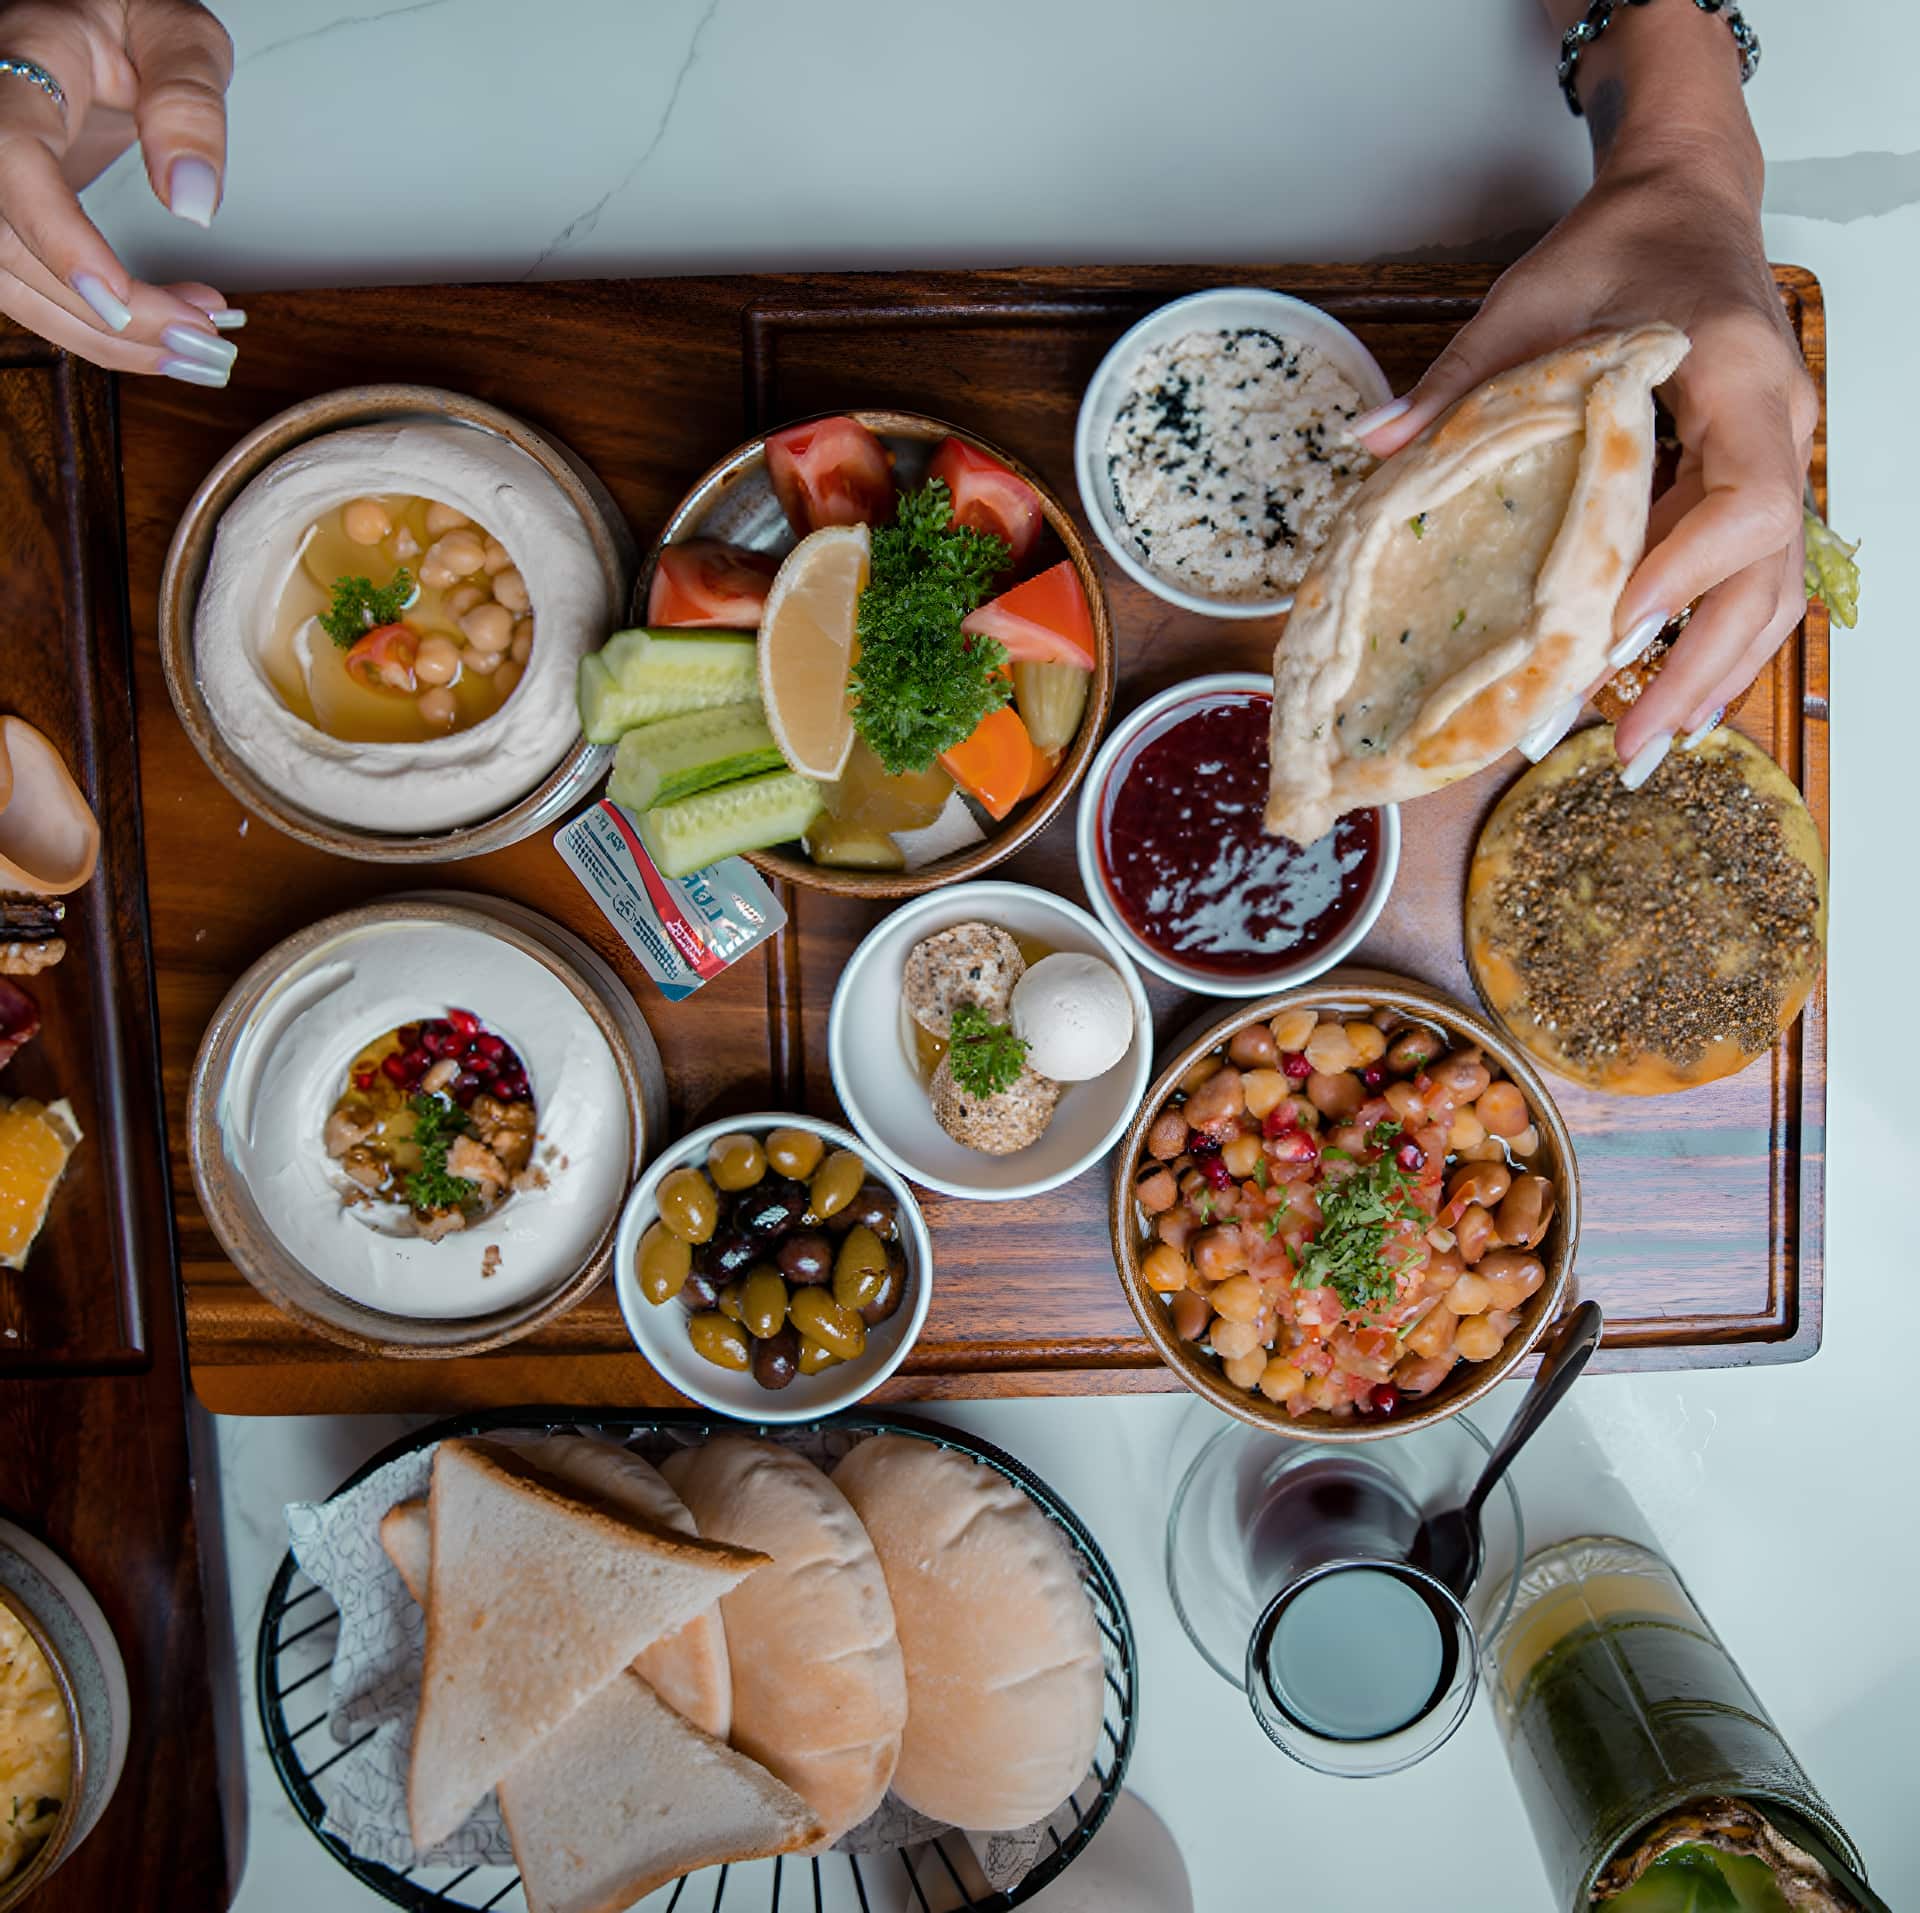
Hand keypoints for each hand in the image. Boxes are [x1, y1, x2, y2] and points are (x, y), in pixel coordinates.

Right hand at [0, 0, 238, 381]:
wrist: (87, 16)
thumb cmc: (132, 18)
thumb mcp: (177, 33)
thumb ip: (188, 103)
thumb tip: (192, 202)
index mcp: (21, 60)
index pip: (12, 159)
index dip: (57, 237)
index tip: (118, 297)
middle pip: (11, 243)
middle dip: (108, 314)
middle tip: (204, 340)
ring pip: (13, 282)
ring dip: (107, 336)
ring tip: (198, 345)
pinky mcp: (8, 211)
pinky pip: (31, 286)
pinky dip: (99, 326)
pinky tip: (167, 330)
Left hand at [1357, 158, 1814, 766]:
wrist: (1686, 202)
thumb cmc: (1619, 243)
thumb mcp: (1528, 298)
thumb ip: (1459, 378)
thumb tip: (1374, 444)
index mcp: (1734, 373)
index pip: (1742, 497)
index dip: (1683, 575)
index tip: (1616, 634)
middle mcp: (1777, 424)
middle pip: (1768, 572)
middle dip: (1699, 664)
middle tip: (1628, 746)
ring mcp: (1778, 457)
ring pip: (1773, 588)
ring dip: (1714, 671)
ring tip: (1649, 748)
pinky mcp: (1757, 481)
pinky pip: (1754, 576)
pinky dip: (1715, 640)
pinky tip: (1670, 697)